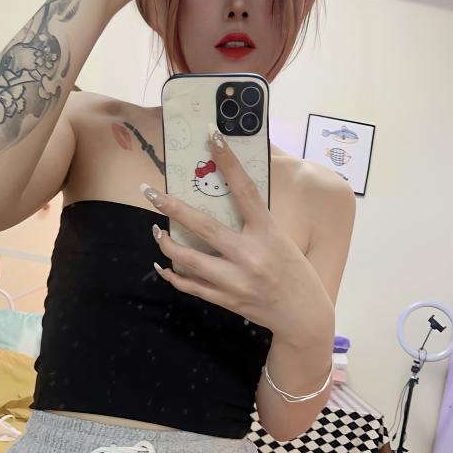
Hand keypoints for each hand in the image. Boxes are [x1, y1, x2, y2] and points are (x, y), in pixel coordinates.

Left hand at [140, 129, 333, 341]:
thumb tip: (231, 197)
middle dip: (172, 207)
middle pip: (204, 226)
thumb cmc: (296, 273)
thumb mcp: (283, 240)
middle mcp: (250, 255)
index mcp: (268, 233)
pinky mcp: (226, 300)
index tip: (212, 136)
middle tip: (149, 192)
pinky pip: (190, 286)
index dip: (229, 161)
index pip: (245, 190)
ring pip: (188, 259)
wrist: (304, 316)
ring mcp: (235, 280)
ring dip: (166, 244)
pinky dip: (173, 275)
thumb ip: (257, 222)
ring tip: (156, 231)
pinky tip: (162, 265)